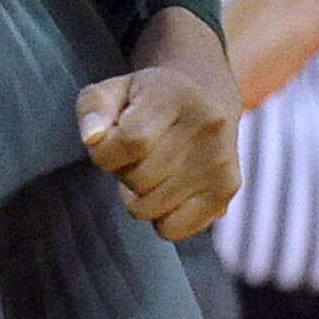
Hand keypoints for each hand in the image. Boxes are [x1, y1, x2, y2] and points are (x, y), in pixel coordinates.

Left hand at [76, 7, 240, 240]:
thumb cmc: (148, 98)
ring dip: (138, 195)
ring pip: (151, 209)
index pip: (131, 141)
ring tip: (149, 167)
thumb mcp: (114, 89)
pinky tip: (165, 188)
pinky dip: (159, 217)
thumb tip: (92, 138)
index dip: (105, 152)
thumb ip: (93, 108)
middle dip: (122, 172)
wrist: (204, 97)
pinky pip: (173, 229)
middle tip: (132, 154)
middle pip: (139, 179)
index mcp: (175, 95)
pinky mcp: (226, 190)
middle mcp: (206, 126)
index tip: (107, 143)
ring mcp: (220, 161)